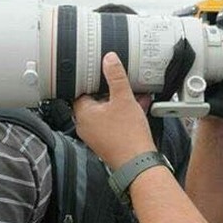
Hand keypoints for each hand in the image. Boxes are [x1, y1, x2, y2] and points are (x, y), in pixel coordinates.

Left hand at [73, 52, 155, 168]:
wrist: (139, 163)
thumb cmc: (128, 136)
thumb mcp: (123, 98)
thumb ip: (116, 77)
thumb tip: (108, 59)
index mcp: (83, 114)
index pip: (81, 90)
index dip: (93, 80)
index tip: (102, 72)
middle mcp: (86, 126)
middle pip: (96, 100)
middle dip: (112, 91)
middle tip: (122, 83)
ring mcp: (97, 135)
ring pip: (107, 111)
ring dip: (121, 102)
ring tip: (136, 94)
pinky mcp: (108, 141)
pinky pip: (114, 122)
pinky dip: (124, 113)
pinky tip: (140, 106)